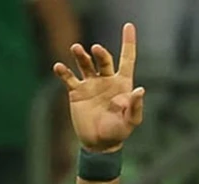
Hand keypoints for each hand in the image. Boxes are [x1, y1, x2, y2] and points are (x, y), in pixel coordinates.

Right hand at [53, 23, 144, 152]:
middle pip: (103, 60)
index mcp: (122, 84)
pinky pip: (69, 78)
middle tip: (95, 49)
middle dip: (99, 53)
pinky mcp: (76, 92)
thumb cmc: (119, 132)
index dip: (128, 43)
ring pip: (85, 64)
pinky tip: (59, 67)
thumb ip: (135, 106)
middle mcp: (106, 80)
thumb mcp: (131, 121)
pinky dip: (63, 72)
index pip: (127, 59)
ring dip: (80, 56)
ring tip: (76, 49)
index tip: (128, 26)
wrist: (99, 143)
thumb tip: (140, 90)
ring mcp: (91, 84)